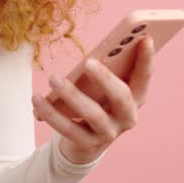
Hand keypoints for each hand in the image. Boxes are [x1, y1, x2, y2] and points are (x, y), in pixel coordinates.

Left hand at [32, 36, 154, 165]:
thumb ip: (105, 72)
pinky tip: (37, 100)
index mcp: (136, 98)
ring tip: (53, 78)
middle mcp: (127, 117)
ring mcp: (109, 133)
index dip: (146, 59)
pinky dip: (51, 113)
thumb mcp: (103, 88)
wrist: (85, 142)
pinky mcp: (89, 144)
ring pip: (93, 114)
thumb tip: (94, 53)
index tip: (144, 38)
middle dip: (106, 78)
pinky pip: (69, 129)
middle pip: (122, 97)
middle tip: (88, 62)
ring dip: (71, 95)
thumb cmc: (96, 103)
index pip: (144, 77)